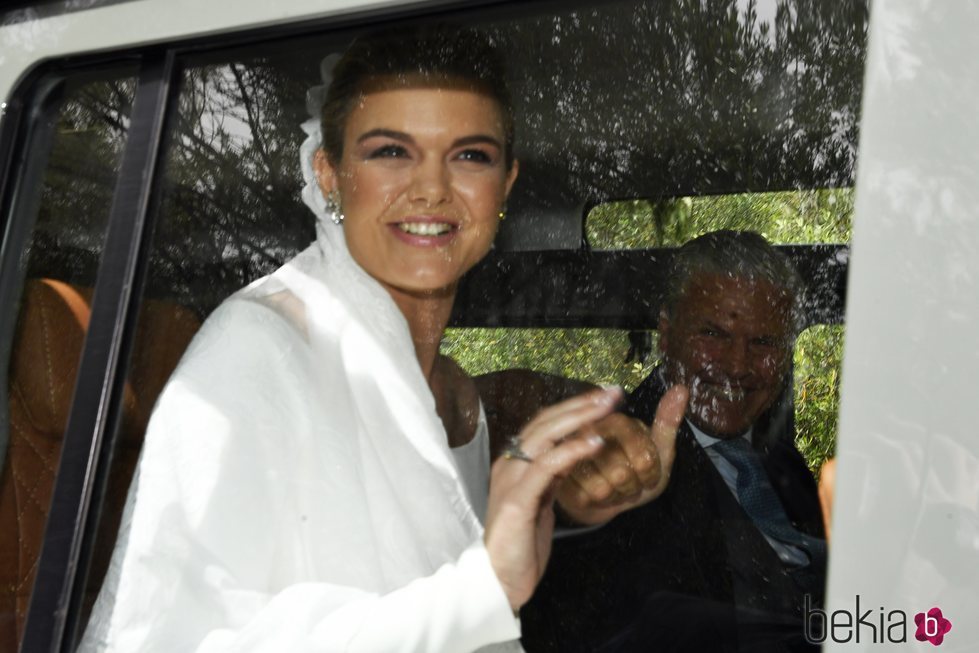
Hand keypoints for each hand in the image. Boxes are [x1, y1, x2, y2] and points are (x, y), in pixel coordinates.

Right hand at [483, 386, 619, 611]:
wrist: (498, 580)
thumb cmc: (521, 545)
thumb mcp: (541, 502)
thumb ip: (552, 477)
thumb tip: (573, 455)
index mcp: (514, 464)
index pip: (544, 423)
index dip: (574, 407)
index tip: (602, 397)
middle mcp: (509, 464)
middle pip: (545, 421)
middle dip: (581, 403)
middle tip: (612, 392)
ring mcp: (511, 479)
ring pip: (544, 435)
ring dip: (579, 418)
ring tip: (607, 407)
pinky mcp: (517, 499)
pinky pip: (546, 466)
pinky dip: (571, 451)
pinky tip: (595, 443)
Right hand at [555, 385, 688, 525]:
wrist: (605, 495)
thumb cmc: (634, 471)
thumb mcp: (657, 449)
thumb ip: (668, 421)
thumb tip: (682, 389)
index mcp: (616, 421)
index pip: (645, 458)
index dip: (651, 475)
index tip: (646, 473)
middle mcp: (590, 431)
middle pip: (622, 474)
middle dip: (631, 487)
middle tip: (629, 483)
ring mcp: (570, 453)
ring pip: (602, 488)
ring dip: (614, 496)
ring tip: (615, 489)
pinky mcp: (558, 475)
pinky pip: (585, 498)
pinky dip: (595, 504)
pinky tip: (598, 496)